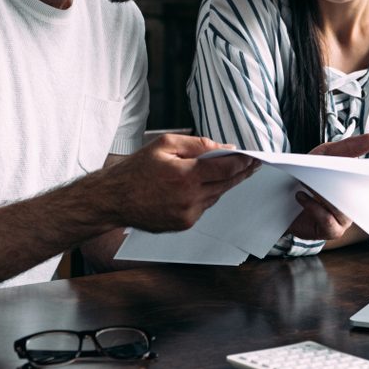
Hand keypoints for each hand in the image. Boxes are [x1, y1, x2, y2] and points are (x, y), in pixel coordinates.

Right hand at [107, 133, 257, 232]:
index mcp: (185, 176)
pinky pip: (204, 206)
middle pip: (226, 184)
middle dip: (240, 172)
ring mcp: (187, 215)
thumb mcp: (165, 144)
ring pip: (216, 196)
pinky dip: (208, 195)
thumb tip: (224, 148)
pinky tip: (205, 185)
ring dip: (225, 183)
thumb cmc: (136, 169)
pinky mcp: (184, 224)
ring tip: (233, 171)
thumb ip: (197, 144)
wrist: (114, 199)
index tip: (254, 156)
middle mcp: (188, 198)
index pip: (225, 168)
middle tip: (253, 164)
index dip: (243, 161)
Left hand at [286, 133, 368, 240]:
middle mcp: (356, 203)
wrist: (281, 197)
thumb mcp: (326, 154)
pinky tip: (301, 195)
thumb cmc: (308, 174)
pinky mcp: (331, 231)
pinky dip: (314, 207)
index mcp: (358, 184)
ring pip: (343, 209)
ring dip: (324, 194)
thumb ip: (349, 147)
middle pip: (359, 195)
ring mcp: (345, 219)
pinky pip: (328, 221)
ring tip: (308, 182)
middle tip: (330, 169)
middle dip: (344, 181)